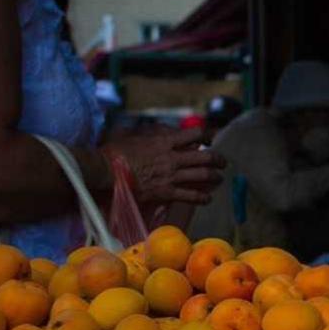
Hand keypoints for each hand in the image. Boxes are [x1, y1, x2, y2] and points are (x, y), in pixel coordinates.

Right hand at [101, 127, 225, 204]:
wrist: (105, 172)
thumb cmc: (113, 153)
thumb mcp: (132, 135)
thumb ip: (147, 134)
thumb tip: (154, 130)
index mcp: (164, 141)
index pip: (194, 134)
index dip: (207, 135)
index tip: (212, 138)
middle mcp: (172, 158)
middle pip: (205, 157)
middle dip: (218, 159)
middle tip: (223, 162)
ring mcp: (171, 176)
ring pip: (202, 176)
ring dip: (214, 177)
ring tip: (219, 179)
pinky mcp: (166, 193)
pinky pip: (191, 195)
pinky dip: (202, 197)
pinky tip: (208, 199)